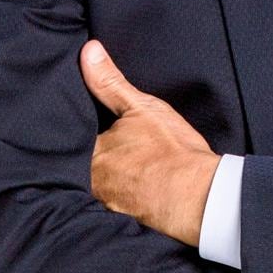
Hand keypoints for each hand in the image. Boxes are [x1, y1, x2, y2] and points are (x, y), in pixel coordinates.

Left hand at [81, 39, 220, 246]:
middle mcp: (90, 183)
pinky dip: (115, 196)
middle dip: (82, 156)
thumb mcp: (141, 107)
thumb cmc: (172, 150)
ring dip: (101, 178)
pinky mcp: (123, 220)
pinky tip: (128, 190)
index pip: (71, 138)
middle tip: (102, 147)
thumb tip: (88, 51)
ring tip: (115, 168)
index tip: (80, 124)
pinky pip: (110, 205)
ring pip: (92, 186)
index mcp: (89, 155)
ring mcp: (105, 205)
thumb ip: (110, 82)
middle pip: (77, 165)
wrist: (201, 195)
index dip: (75, 130)